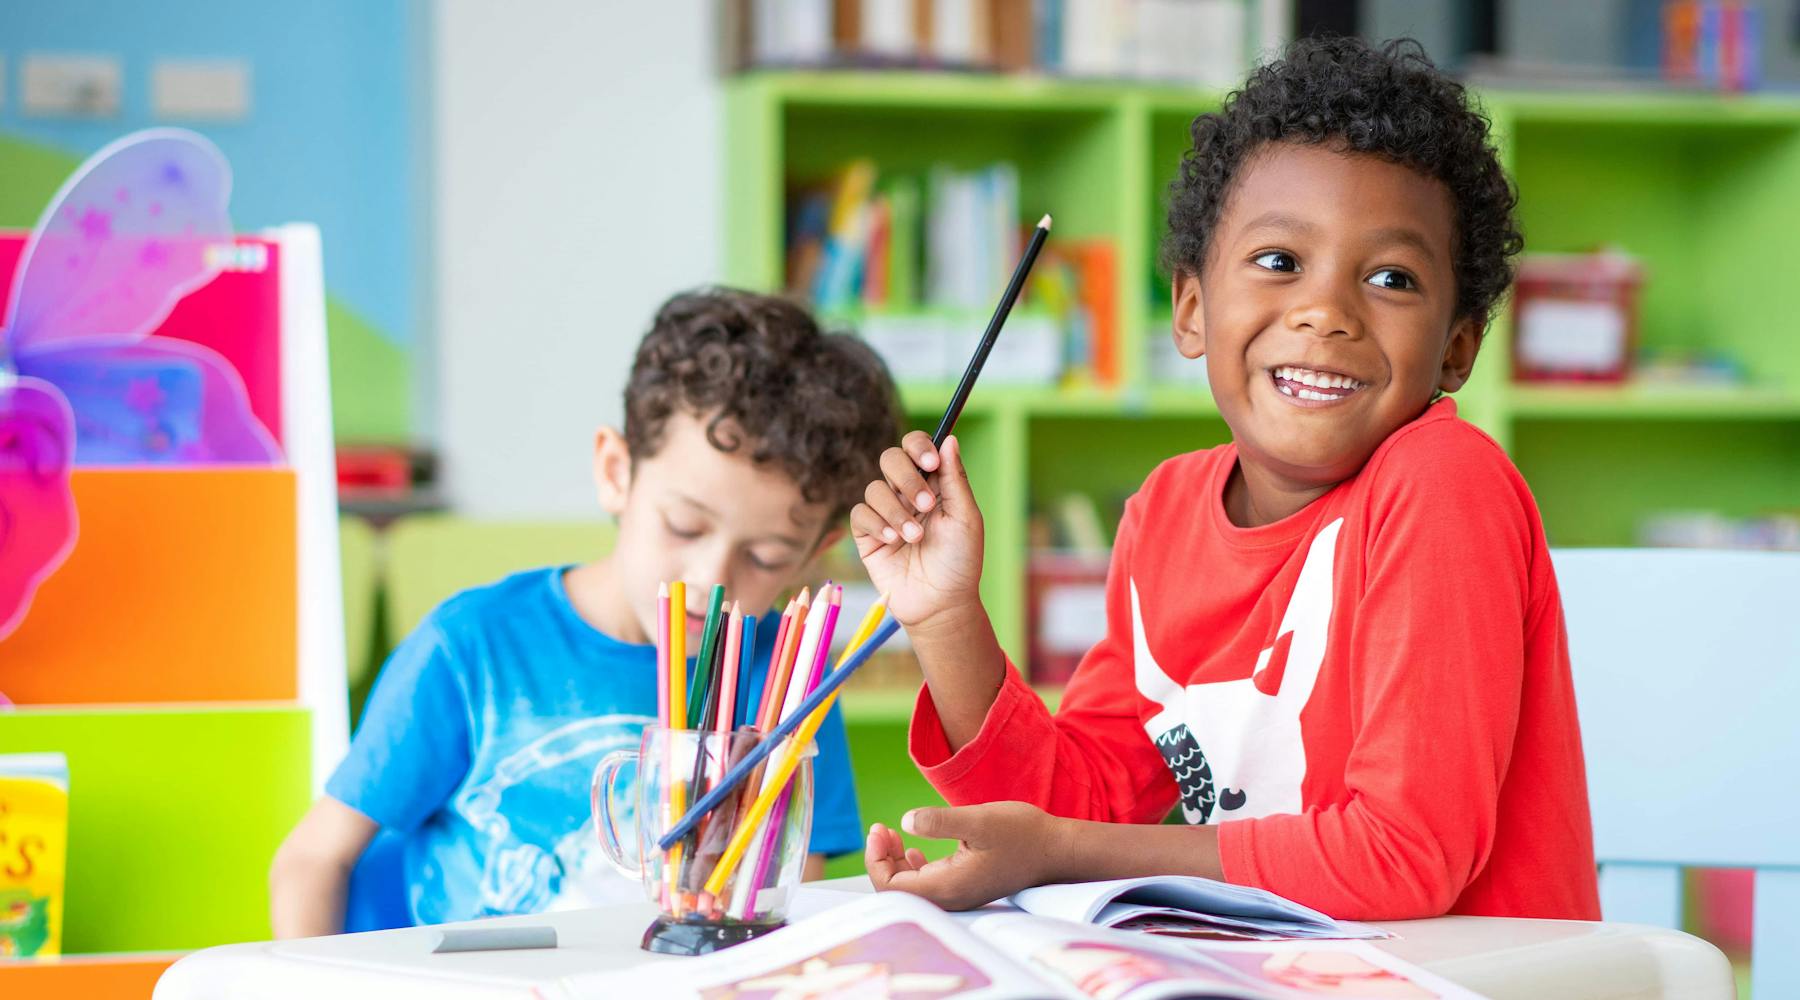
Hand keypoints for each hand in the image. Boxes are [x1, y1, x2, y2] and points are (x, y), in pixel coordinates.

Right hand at [851, 432, 983, 629]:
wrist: (940, 604)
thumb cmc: (959, 562)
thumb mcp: (966, 518)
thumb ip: (954, 478)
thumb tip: (948, 439)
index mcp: (932, 484)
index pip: (917, 448)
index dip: (918, 446)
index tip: (930, 462)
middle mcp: (906, 494)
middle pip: (890, 460)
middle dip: (906, 478)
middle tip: (924, 504)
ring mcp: (886, 514)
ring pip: (875, 489)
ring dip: (896, 512)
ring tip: (914, 537)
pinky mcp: (868, 535)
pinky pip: (860, 514)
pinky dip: (877, 524)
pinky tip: (893, 542)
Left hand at [864, 802, 1059, 910]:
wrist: (1056, 850)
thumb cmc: (1022, 834)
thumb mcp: (979, 820)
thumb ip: (940, 821)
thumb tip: (906, 822)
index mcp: (949, 887)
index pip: (892, 889)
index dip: (876, 862)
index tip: (878, 830)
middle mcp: (950, 897)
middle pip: (897, 891)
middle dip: (881, 860)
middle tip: (878, 829)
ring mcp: (958, 893)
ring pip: (911, 887)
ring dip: (895, 862)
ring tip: (888, 833)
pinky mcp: (965, 884)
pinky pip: (927, 883)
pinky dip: (912, 865)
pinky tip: (911, 848)